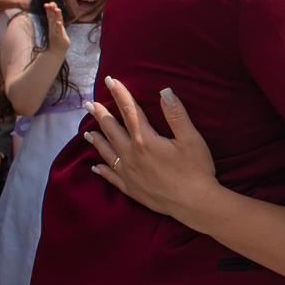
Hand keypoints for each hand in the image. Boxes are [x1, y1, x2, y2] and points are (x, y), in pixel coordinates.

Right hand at [44, 2, 70, 51]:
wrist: (56, 50)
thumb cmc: (57, 37)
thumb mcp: (56, 27)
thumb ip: (55, 19)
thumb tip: (54, 10)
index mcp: (53, 23)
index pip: (50, 14)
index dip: (50, 8)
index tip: (49, 2)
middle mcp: (53, 26)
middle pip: (52, 16)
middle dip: (51, 9)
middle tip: (51, 3)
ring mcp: (55, 31)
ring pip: (56, 22)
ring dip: (56, 16)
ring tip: (57, 9)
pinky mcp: (59, 36)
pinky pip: (58, 31)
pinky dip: (58, 26)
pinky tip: (58, 22)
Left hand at [84, 77, 217, 218]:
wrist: (195, 204)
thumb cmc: (197, 170)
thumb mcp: (191, 139)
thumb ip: (176, 114)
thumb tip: (165, 91)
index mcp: (146, 140)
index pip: (130, 111)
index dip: (120, 94)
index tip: (110, 80)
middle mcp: (132, 155)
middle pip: (112, 130)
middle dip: (101, 114)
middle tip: (89, 104)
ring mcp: (130, 174)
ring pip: (107, 152)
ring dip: (97, 139)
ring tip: (87, 131)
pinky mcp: (132, 189)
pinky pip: (111, 177)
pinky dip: (102, 170)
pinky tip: (95, 167)